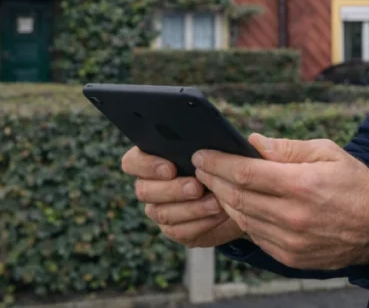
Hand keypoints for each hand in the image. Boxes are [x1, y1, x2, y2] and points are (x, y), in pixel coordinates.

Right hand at [121, 146, 244, 247]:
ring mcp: (158, 210)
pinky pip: (179, 231)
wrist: (236, 193)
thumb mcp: (214, 149)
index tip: (171, 168)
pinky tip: (218, 214)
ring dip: (191, 208)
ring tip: (215, 202)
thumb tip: (204, 137)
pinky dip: (201, 223)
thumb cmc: (220, 163)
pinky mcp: (174, 230)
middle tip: (197, 187)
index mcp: (151, 159)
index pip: (132, 162)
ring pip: (163, 213)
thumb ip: (203, 143)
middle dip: (173, 190)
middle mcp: (149, 186)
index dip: (146, 166)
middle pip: (145, 190)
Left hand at [193, 134, 368, 269]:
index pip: (245, 173)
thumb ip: (286, 148)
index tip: (202, 154)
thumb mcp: (326, 153)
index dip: (218, 163)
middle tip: (200, 167)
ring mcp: (290, 241)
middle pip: (237, 196)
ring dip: (223, 199)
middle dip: (213, 179)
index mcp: (302, 185)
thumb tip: (251, 142)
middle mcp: (293, 216)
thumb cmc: (354, 184)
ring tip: (213, 183)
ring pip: (242, 218)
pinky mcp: (290, 257)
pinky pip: (255, 236)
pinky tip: (237, 204)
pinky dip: (242, 219)